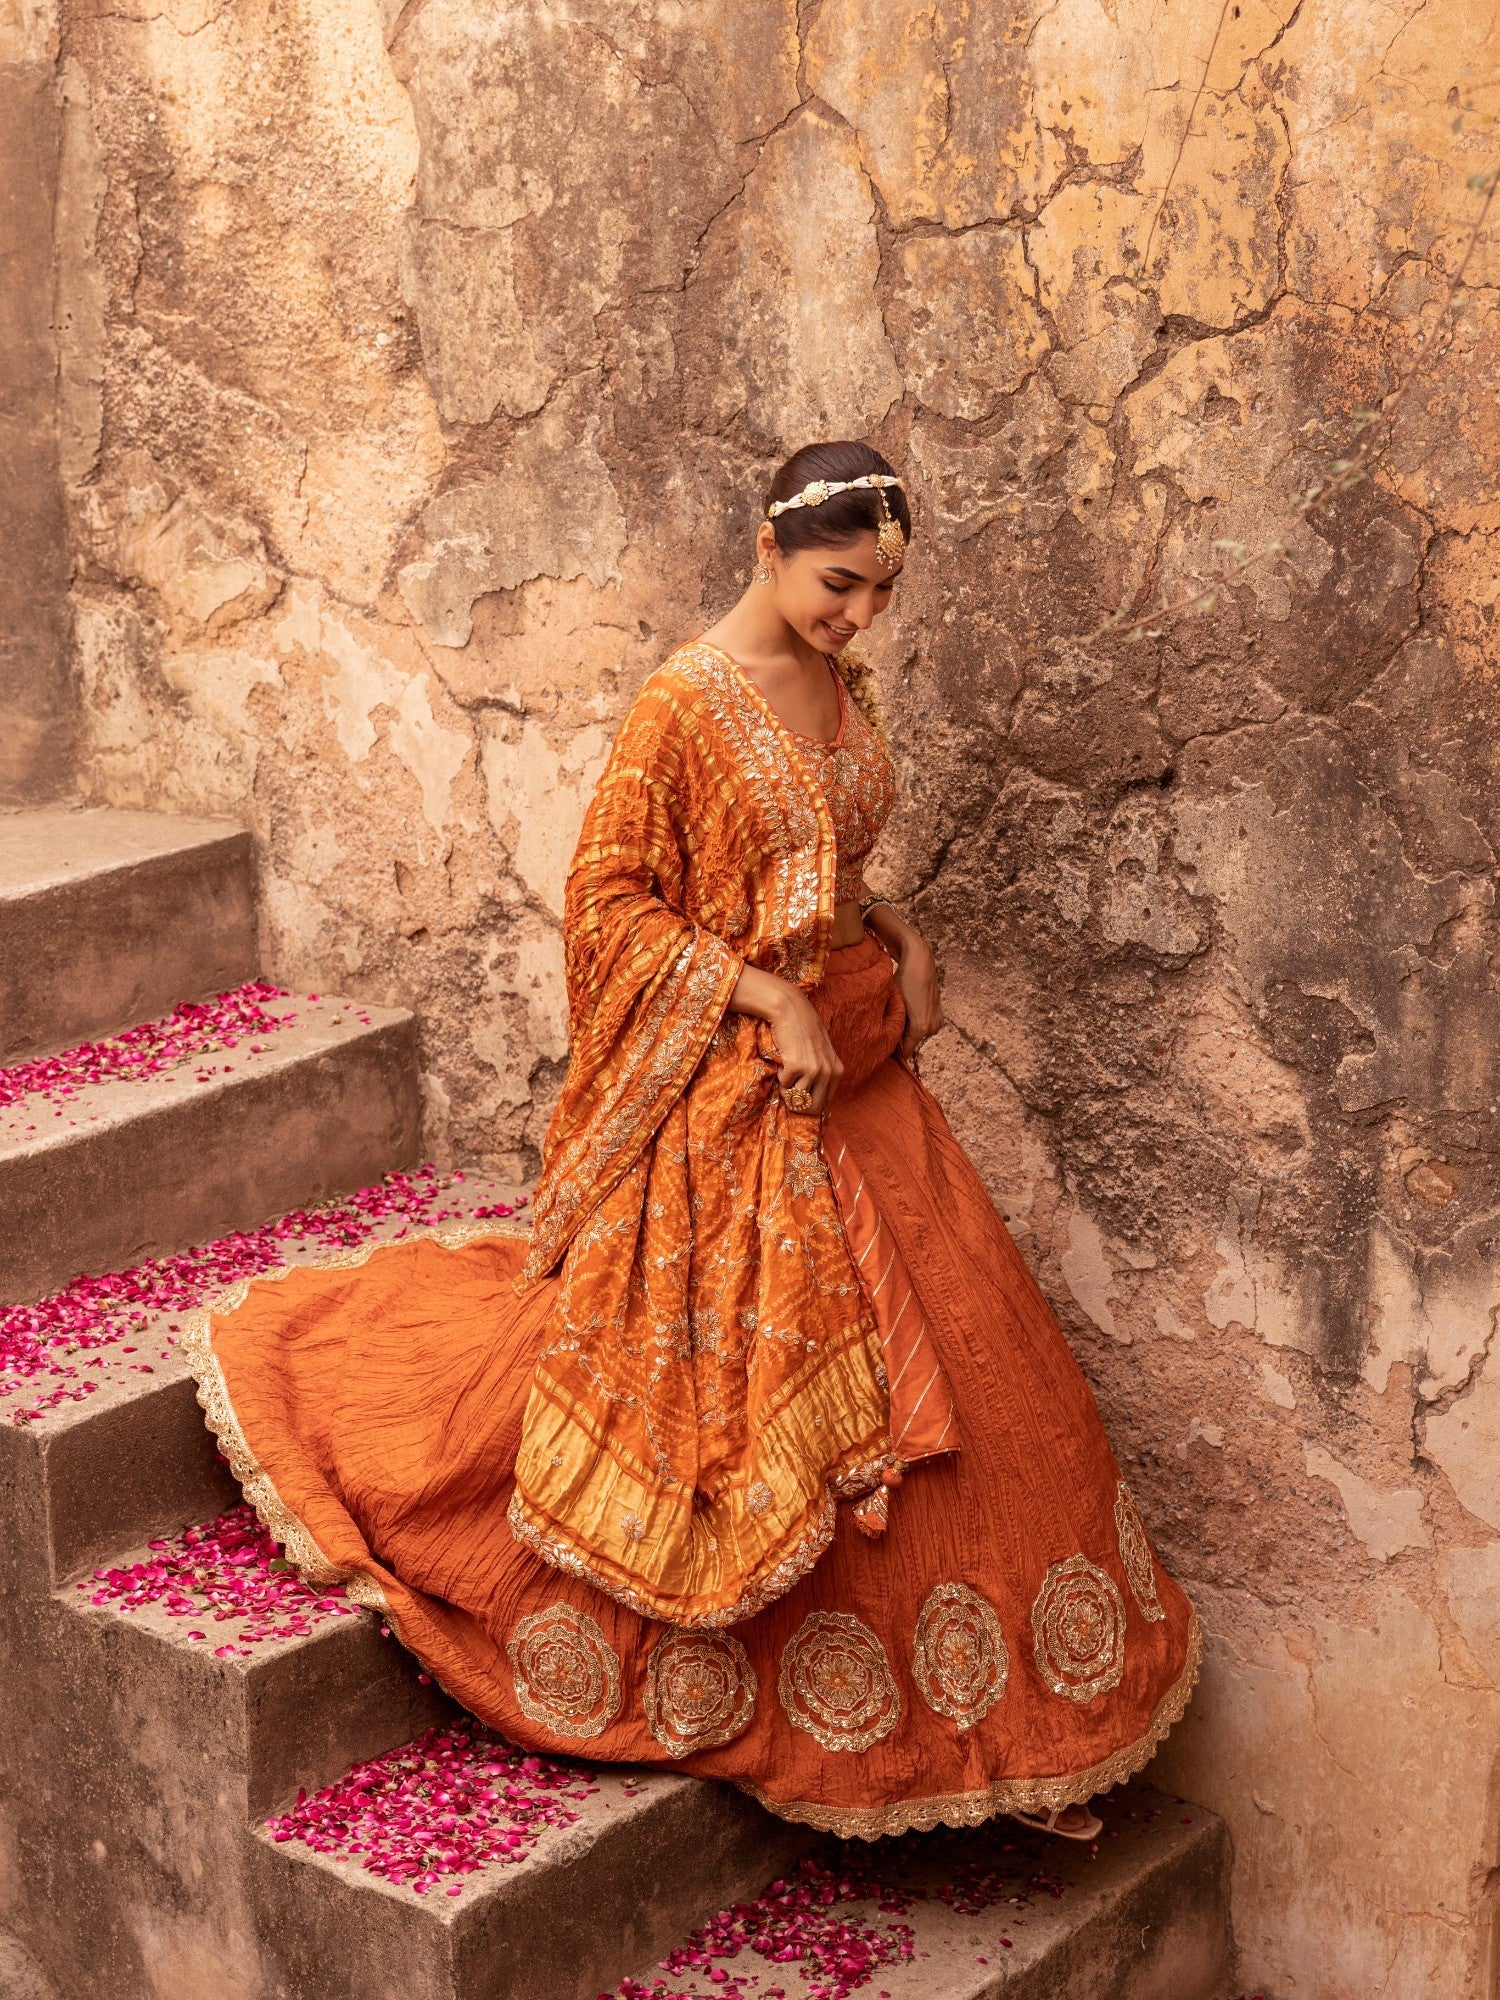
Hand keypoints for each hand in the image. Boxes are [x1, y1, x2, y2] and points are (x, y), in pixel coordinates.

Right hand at [728, 965, 844, 1113]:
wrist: (792, 1011)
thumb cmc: (804, 1032)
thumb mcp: (822, 1054)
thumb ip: (823, 1074)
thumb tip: (811, 1102)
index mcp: (837, 1072)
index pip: (826, 1104)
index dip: (810, 1104)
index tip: (801, 1097)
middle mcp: (828, 1073)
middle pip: (813, 1108)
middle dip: (799, 1105)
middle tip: (790, 1092)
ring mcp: (813, 1071)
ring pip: (797, 1098)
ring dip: (787, 1088)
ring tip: (787, 1071)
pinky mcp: (797, 1067)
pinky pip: (784, 1084)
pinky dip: (780, 1075)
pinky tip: (784, 1060)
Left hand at [893, 934, 942, 1059]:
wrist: (920, 961)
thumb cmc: (903, 980)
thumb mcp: (893, 1003)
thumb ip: (891, 1024)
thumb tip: (884, 1039)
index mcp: (920, 1028)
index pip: (905, 1051)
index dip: (893, 1049)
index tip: (883, 1046)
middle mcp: (932, 1028)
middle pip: (911, 1041)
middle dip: (900, 1036)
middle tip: (888, 1024)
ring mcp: (938, 1022)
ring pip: (917, 1033)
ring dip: (908, 1028)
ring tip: (899, 1013)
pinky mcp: (940, 1015)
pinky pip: (924, 1025)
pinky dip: (915, 1021)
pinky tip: (909, 1009)